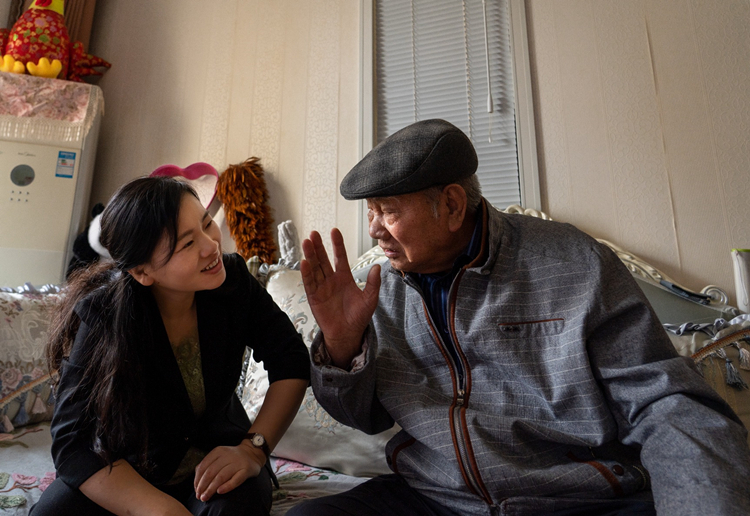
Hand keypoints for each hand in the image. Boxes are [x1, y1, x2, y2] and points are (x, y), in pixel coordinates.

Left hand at [193, 443, 263, 501]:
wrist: (253, 453)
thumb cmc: (232, 458)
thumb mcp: (219, 456)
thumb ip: (207, 465)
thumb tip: (197, 482)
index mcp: (218, 451)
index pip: (203, 466)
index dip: (197, 480)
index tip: (196, 490)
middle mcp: (227, 455)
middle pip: (211, 472)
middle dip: (203, 486)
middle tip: (200, 496)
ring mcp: (238, 462)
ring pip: (221, 476)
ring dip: (211, 488)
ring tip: (206, 497)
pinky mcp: (246, 470)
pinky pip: (236, 480)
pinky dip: (227, 486)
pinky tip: (220, 492)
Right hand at [300, 229, 380, 367]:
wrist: (348, 334)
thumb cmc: (359, 317)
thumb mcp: (370, 299)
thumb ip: (373, 284)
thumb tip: (378, 267)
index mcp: (344, 277)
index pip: (340, 257)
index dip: (337, 244)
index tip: (334, 230)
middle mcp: (331, 280)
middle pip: (323, 260)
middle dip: (318, 247)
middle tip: (314, 233)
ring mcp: (321, 288)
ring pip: (315, 268)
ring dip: (310, 255)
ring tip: (307, 242)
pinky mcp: (314, 297)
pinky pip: (309, 283)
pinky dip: (307, 273)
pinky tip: (304, 262)